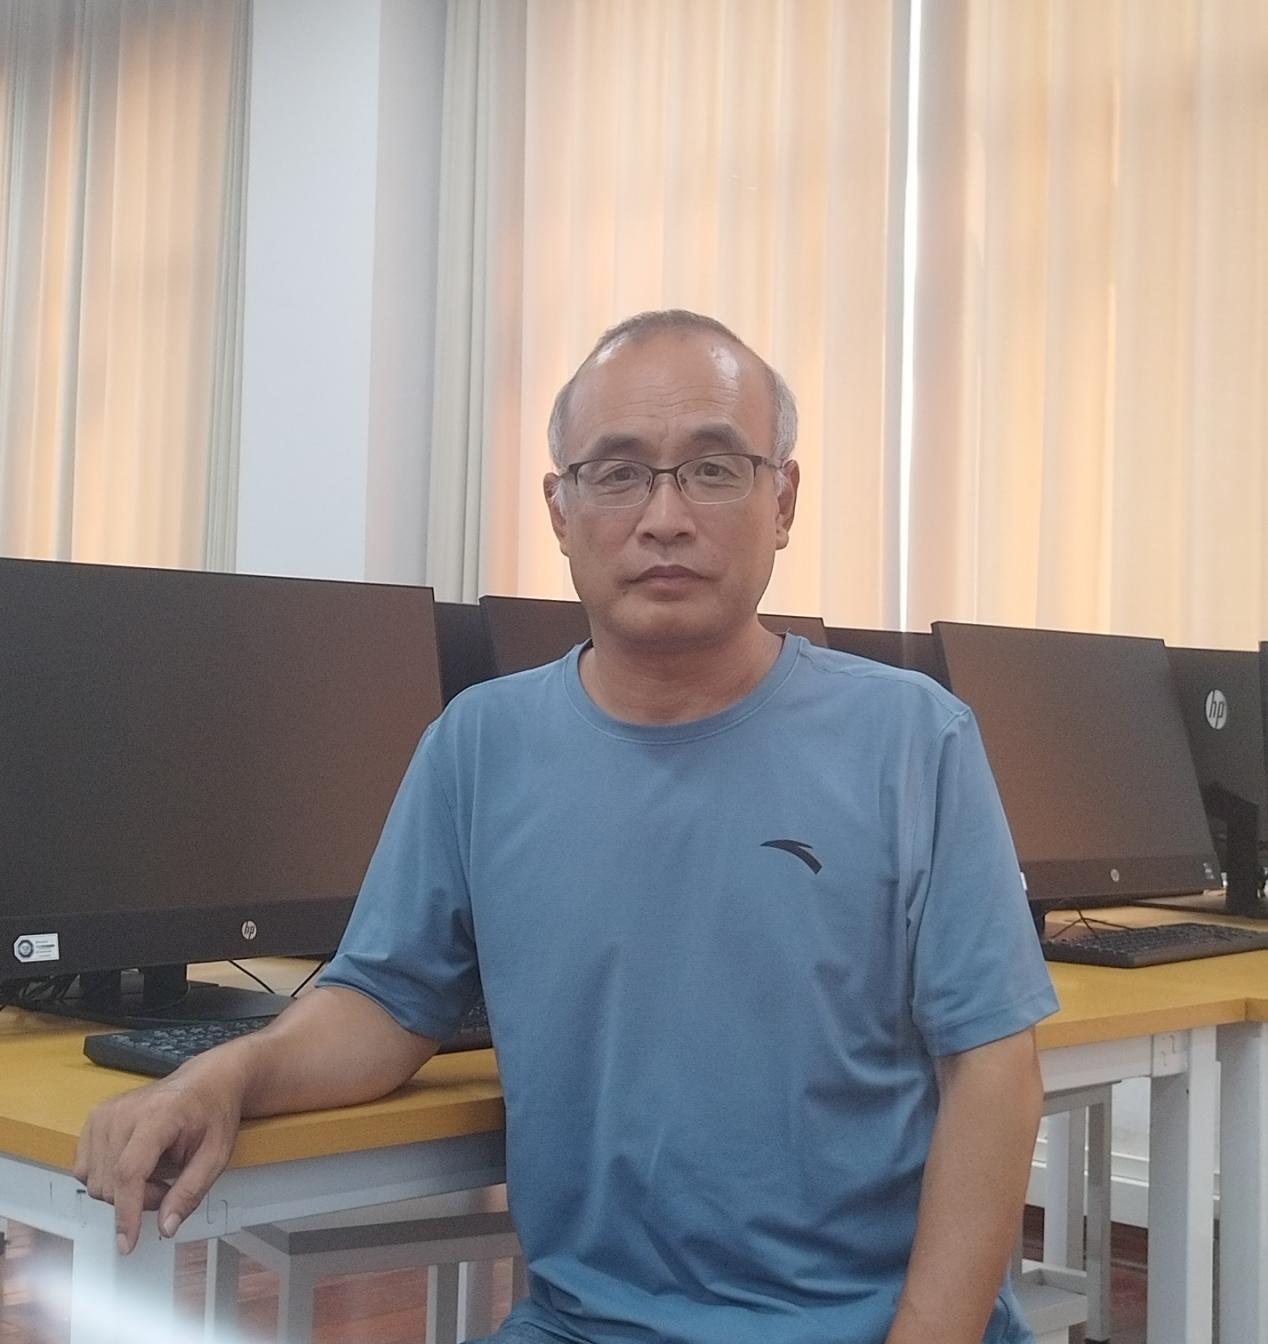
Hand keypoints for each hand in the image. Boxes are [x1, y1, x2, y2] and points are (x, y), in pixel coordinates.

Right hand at [73, 1051, 247, 1253]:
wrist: (206, 1081)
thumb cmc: (213, 1113)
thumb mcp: (216, 1155)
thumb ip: (190, 1193)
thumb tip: (166, 1228)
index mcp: (158, 1115)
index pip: (129, 1172)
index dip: (126, 1213)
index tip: (127, 1244)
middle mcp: (123, 1112)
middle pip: (112, 1183)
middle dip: (139, 1199)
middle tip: (169, 1185)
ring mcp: (105, 1113)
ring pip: (95, 1181)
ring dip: (123, 1191)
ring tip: (155, 1172)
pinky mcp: (95, 1117)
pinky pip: (85, 1169)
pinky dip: (108, 1178)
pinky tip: (135, 1165)